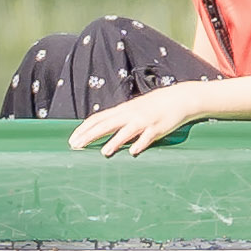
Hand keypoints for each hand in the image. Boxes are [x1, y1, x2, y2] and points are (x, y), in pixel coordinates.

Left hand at [72, 82, 224, 155]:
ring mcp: (144, 121)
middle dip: (90, 136)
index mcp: (122, 111)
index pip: (98, 118)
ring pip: (126, 132)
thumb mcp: (132, 110)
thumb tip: (101, 128)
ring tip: (104, 152)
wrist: (178, 98)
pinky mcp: (158, 128)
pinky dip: (140, 144)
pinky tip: (133, 152)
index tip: (72, 139)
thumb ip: (118, 119)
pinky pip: (147, 137)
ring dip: (115, 142)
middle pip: (106, 125)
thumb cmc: (152, 106)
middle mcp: (130, 115)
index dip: (84, 129)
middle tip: (76, 146)